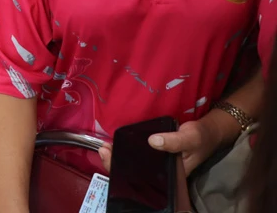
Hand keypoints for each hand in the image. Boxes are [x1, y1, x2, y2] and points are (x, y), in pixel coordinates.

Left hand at [97, 118, 220, 176]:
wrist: (209, 132)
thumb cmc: (201, 137)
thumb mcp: (190, 138)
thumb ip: (174, 141)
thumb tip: (152, 141)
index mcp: (169, 177)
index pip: (143, 180)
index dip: (124, 173)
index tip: (110, 159)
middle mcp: (161, 174)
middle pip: (135, 175)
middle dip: (116, 165)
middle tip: (104, 150)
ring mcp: (158, 165)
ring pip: (134, 166)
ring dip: (119, 157)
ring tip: (105, 147)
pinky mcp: (157, 155)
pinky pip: (139, 157)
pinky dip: (127, 151)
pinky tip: (116, 144)